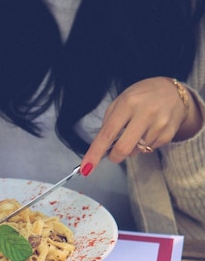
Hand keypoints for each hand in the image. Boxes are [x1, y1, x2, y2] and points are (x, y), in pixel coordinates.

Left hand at [80, 77, 201, 174]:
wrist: (174, 93)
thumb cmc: (142, 96)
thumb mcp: (122, 100)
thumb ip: (109, 122)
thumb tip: (101, 147)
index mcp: (128, 103)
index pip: (108, 133)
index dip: (95, 152)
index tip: (87, 168)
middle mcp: (145, 113)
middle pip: (123, 149)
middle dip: (114, 156)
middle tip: (113, 153)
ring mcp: (159, 125)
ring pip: (136, 151)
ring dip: (131, 147)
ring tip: (137, 130)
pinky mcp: (167, 135)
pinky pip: (148, 150)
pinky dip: (144, 145)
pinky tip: (149, 131)